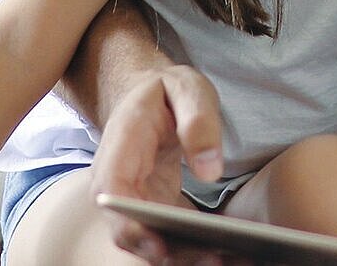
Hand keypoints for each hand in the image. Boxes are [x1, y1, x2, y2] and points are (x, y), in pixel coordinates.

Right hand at [90, 64, 223, 263]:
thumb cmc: (168, 89)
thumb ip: (199, 122)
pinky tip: (221, 249)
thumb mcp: (189, 89)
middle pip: (131, 228)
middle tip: (212, 257)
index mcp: (120, 147)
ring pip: (148, 238)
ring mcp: (133, 196)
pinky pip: (165, 233)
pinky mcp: (151, 204)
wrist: (150, 92)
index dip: (132, 225)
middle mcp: (117, 180)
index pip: (114, 195)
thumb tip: (210, 171)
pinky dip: (189, 245)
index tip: (161, 248)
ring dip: (181, 255)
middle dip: (167, 251)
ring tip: (222, 257)